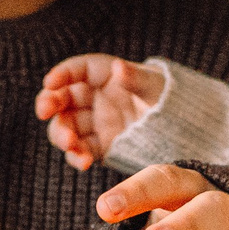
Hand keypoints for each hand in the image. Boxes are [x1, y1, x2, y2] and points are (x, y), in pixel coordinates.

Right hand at [34, 54, 165, 169]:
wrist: (184, 129)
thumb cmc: (169, 97)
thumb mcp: (156, 86)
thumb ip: (136, 78)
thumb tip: (119, 68)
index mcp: (104, 75)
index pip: (77, 70)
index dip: (61, 74)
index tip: (50, 82)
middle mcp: (93, 98)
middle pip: (63, 98)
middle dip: (50, 104)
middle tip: (44, 112)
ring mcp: (94, 123)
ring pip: (66, 126)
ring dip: (61, 134)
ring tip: (69, 143)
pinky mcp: (99, 146)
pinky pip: (81, 150)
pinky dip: (78, 156)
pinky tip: (83, 161)